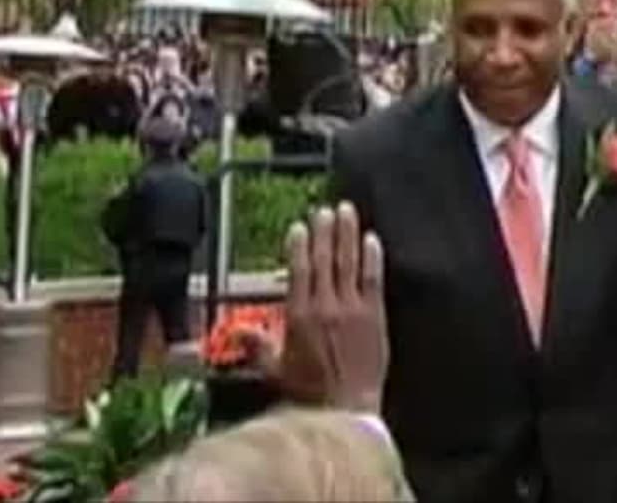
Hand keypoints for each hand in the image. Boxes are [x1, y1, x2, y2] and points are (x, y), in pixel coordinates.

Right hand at [276, 202, 387, 413]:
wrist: (345, 408)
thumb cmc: (309, 394)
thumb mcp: (275, 370)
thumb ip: (258, 346)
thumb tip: (241, 332)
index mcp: (299, 317)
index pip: (299, 271)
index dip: (299, 246)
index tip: (299, 227)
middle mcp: (326, 307)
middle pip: (324, 260)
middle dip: (324, 231)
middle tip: (325, 210)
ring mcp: (353, 309)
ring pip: (349, 263)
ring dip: (348, 234)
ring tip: (347, 212)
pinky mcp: (375, 316)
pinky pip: (374, 279)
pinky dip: (373, 258)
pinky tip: (372, 239)